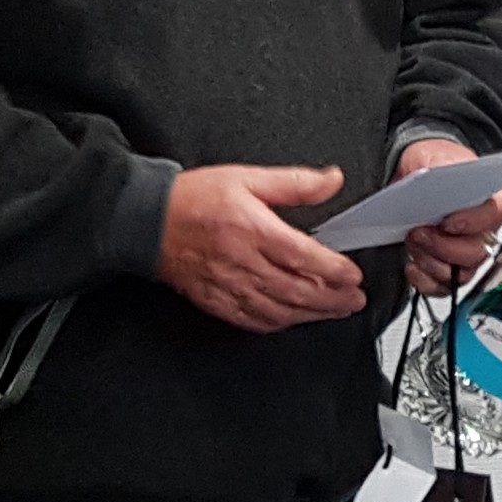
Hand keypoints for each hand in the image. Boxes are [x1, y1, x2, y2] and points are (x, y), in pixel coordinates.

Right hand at [159, 164, 365, 331]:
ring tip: (335, 311)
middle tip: (354, 300)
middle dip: (332, 299)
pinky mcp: (215, 301)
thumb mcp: (247, 177)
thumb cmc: (193, 198)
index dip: (334, 271)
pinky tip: (294, 320)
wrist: (146, 220)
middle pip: (297, 290)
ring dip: (312, 314)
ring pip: (279, 310)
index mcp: (253, 230)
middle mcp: (243, 262)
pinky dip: (279, 324)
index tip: (353, 276)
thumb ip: (294, 183)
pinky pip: (253, 320)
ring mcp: (228, 286)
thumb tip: (331, 180)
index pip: (304, 257)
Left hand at [391, 137, 501, 296]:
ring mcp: (465, 253)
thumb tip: (428, 179)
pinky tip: (411, 265)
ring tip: (413, 244)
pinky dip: (425, 281)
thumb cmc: (433, 165)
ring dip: (431, 263)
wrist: (416, 173)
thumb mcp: (434, 157)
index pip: (495, 216)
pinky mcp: (447, 268)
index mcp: (491, 200)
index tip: (448, 221)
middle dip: (443, 247)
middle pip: (476, 253)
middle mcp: (483, 232)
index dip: (473, 222)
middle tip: (419, 231)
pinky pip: (442, 287)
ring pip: (460, 275)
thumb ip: (437, 168)